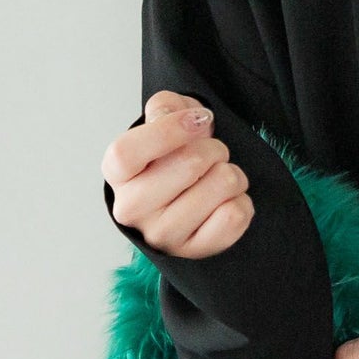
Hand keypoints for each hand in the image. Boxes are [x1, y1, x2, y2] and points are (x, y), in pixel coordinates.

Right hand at [101, 90, 255, 256]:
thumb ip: (165, 107)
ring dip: (233, 174)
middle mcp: (132, 208)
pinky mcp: (194, 250)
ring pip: (221, 185)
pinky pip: (235, 215)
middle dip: (214, 148)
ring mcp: (162, 234)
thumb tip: (184, 116)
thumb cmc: (169, 159)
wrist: (182, 201)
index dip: (170, 130)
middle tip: (213, 153)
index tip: (199, 120)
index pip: (128, 151)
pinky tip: (228, 200)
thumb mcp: (161, 122)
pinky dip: (242, 200)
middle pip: (189, 164)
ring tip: (222, 176)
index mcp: (117, 173)